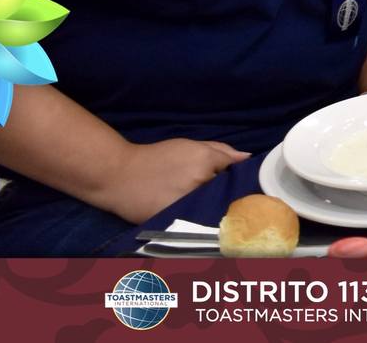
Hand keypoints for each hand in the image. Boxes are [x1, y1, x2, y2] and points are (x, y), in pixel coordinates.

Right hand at [97, 138, 249, 223]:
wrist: (119, 175)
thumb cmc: (156, 157)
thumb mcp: (188, 145)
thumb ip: (220, 150)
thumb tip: (246, 158)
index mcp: (206, 161)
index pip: (235, 174)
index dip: (233, 179)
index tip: (227, 182)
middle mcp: (201, 181)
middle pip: (225, 192)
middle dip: (223, 194)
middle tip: (208, 194)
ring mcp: (189, 202)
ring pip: (213, 208)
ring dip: (211, 208)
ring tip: (195, 206)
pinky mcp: (177, 219)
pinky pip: (197, 221)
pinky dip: (197, 219)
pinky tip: (189, 215)